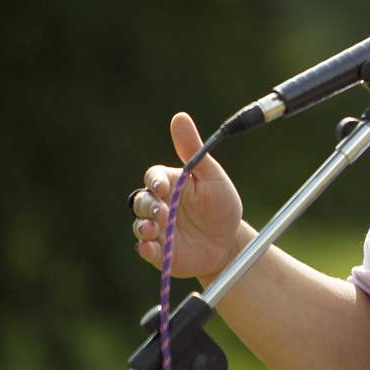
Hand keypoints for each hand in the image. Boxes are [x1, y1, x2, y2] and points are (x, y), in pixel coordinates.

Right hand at [130, 112, 243, 280]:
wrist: (229, 242)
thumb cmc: (221, 205)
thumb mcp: (211, 175)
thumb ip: (192, 150)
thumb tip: (179, 117)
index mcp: (171, 184)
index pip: (153, 177)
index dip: (155, 181)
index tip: (163, 186)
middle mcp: (160, 205)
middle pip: (141, 201)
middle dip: (149, 206)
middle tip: (163, 212)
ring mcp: (158, 229)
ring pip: (139, 225)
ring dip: (144, 226)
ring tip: (154, 228)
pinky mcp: (159, 252)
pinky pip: (146, 250)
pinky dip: (147, 249)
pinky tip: (153, 248)